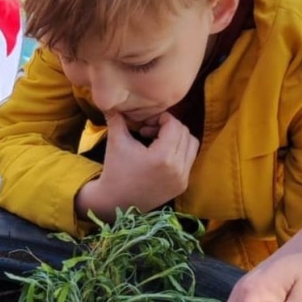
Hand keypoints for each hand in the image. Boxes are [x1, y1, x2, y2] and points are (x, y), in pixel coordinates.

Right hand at [76, 112, 197, 217]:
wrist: (115, 202)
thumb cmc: (115, 171)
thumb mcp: (116, 142)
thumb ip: (117, 118)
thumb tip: (110, 99)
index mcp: (163, 157)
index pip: (174, 125)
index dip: (161, 119)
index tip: (146, 124)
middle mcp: (177, 168)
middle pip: (185, 133)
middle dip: (169, 127)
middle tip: (150, 131)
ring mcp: (181, 178)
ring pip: (192, 145)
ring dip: (178, 138)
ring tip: (158, 142)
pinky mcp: (182, 186)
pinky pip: (189, 160)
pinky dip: (179, 152)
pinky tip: (161, 155)